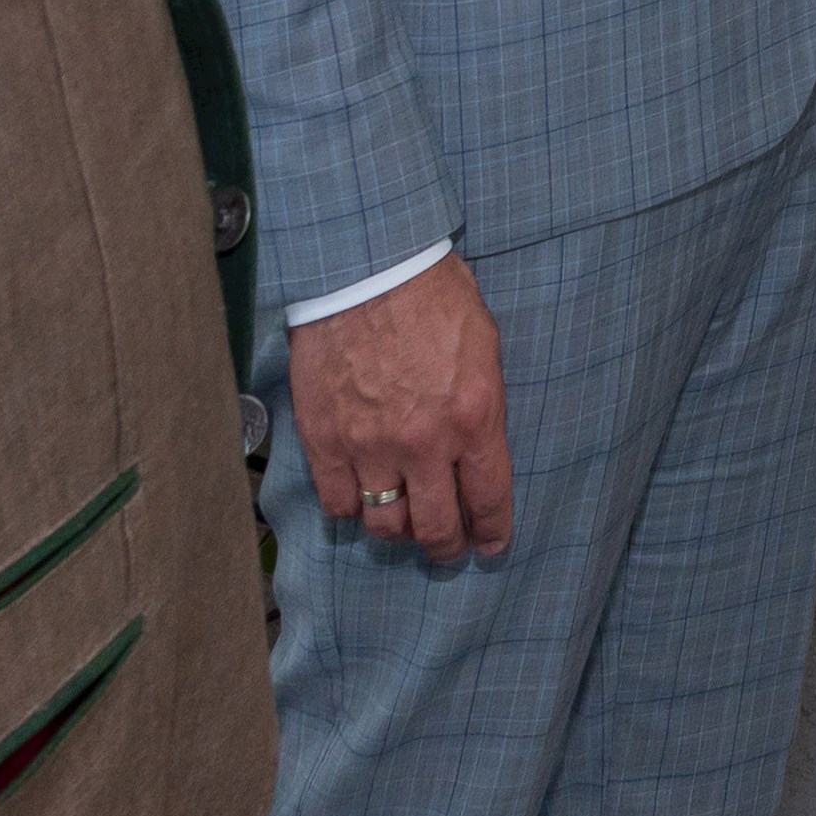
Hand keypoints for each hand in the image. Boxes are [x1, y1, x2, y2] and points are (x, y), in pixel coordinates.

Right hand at [288, 252, 511, 563]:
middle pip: (436, 528)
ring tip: (404, 526)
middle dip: (447, 546)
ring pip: (385, 525)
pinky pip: (337, 503)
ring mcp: (370, 446)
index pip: (488, 500)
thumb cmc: (432, 294)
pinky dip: (350, 510)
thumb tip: (477, 445)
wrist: (366, 268)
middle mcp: (424, 443)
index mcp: (474, 417)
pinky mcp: (325, 440)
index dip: (490, 532)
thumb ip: (482, 404)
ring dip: (399, 533)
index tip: (490, 544)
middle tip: (448, 547)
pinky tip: (360, 500)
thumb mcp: (484, 345)